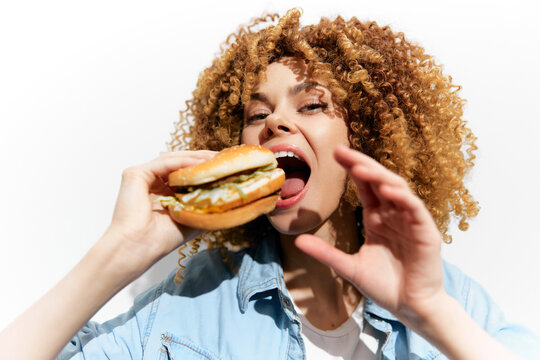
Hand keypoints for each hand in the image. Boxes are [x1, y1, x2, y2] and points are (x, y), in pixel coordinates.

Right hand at [104, 150, 215, 272]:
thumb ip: (204, 206)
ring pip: (172, 160)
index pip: (182, 174)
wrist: (141, 247)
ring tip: (215, 158)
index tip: (223, 166)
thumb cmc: (162, 239)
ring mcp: (141, 177)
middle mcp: (149, 182)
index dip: (202, 169)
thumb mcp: (191, 218)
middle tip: (222, 157)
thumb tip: (228, 200)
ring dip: (195, 158)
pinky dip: (183, 161)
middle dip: (201, 159)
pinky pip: (164, 163)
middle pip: (178, 164)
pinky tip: (200, 163)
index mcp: (159, 192)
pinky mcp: (135, 174)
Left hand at [296, 145, 444, 326]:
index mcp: (378, 219)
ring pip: (397, 189)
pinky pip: (415, 209)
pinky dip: (403, 197)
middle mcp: (394, 215)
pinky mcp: (426, 231)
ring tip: (360, 167)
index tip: (334, 155)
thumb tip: (297, 240)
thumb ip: (326, 253)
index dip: (352, 169)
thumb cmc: (385, 286)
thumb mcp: (349, 267)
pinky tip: (387, 189)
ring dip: (380, 176)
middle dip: (361, 165)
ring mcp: (410, 221)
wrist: (409, 308)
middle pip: (379, 181)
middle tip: (341, 152)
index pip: (365, 187)